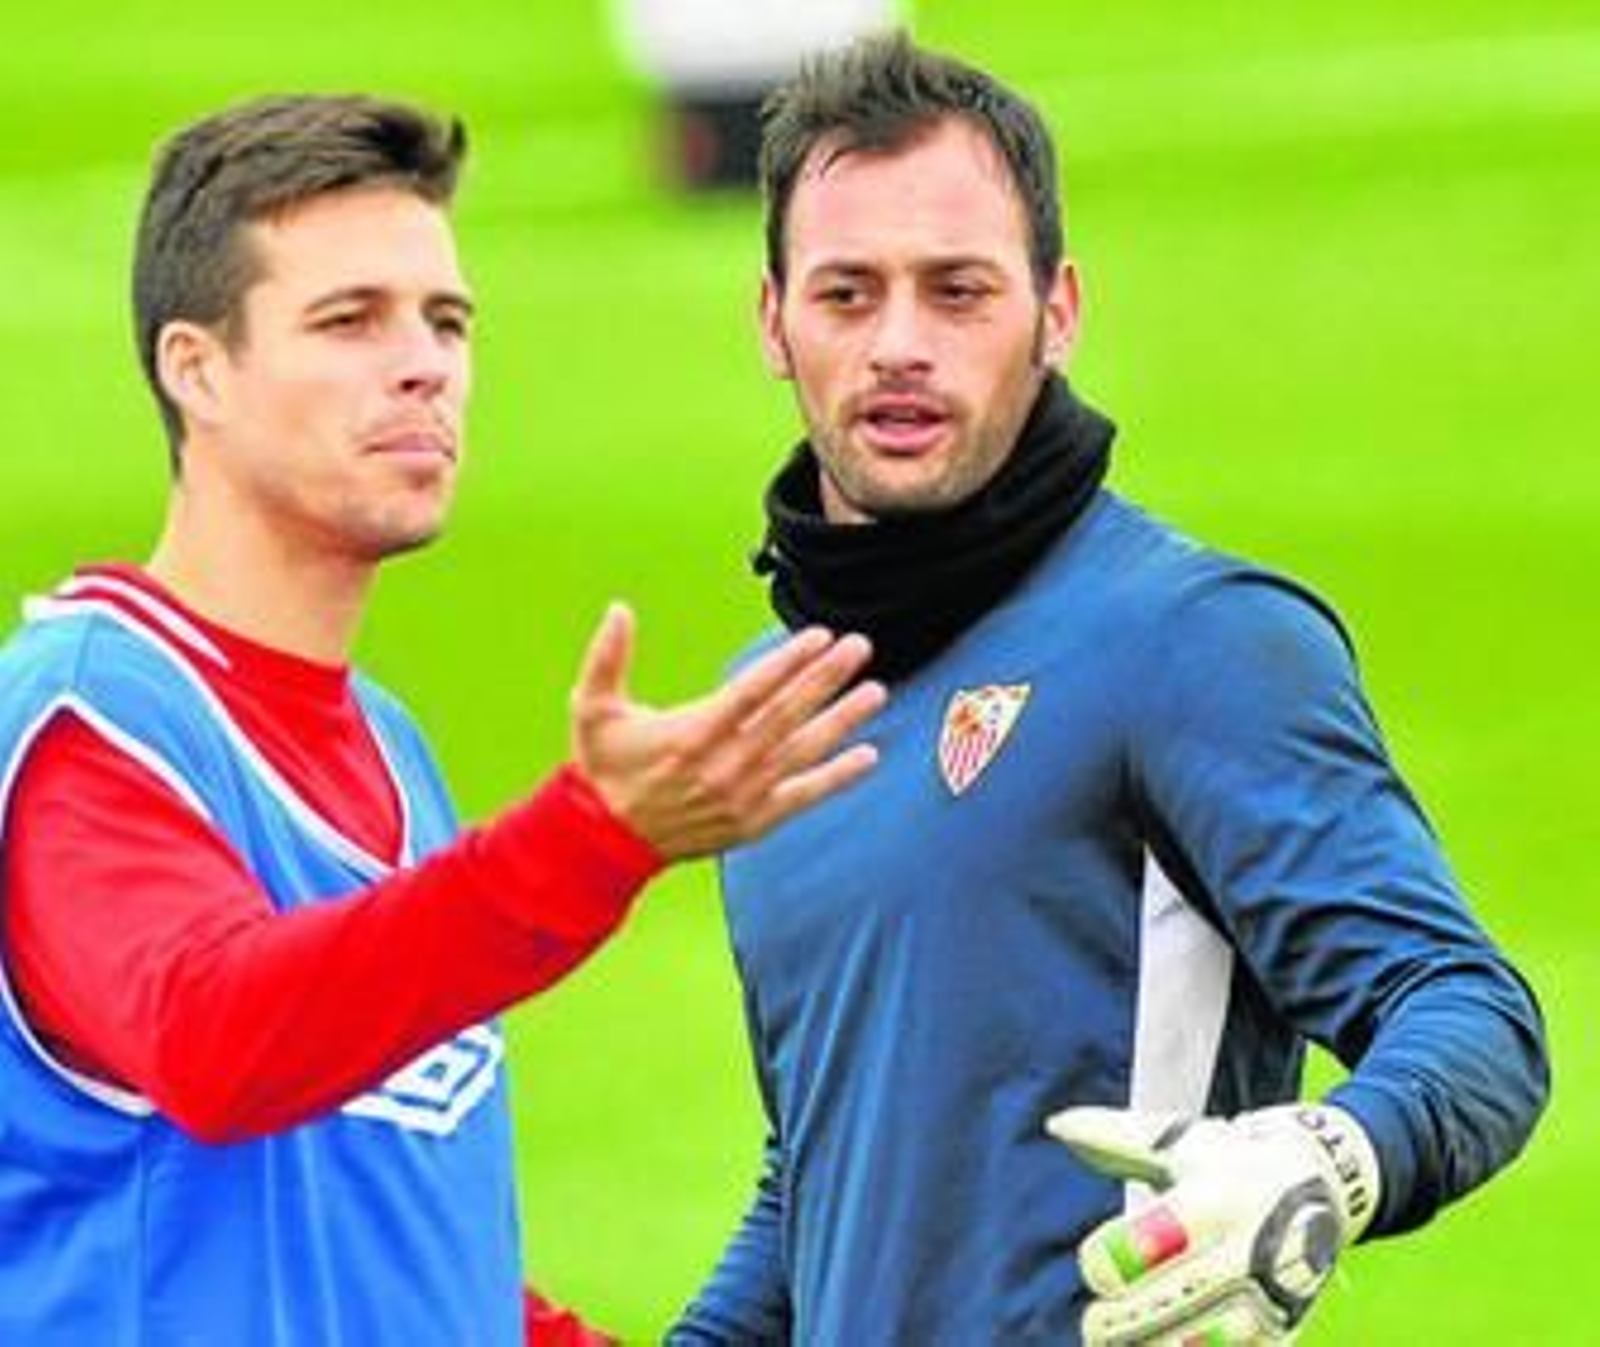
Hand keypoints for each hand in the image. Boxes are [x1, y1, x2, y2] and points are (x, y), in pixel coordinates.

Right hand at [570, 604, 885, 858]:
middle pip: (786, 714)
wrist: (606, 842)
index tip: (820, 636)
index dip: (788, 662)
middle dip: (826, 678)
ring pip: (802, 751)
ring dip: (842, 720)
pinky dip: (837, 777)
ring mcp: (743, 795)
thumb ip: (606, 657)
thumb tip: (618, 608)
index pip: (752, 690)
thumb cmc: (604, 766)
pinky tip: (868, 756)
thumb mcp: (592, 708)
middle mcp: (723, 765)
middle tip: (860, 646)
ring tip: (875, 692)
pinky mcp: (753, 821)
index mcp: (690, 733)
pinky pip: (803, 796)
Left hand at [1045, 1103, 1380, 1345]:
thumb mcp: (1178, 1140)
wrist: (1324, 1182)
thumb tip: (1057, 1125)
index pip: (1156, 1237)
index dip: (1112, 1256)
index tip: (1094, 1264)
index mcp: (1219, 1197)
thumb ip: (1116, 1137)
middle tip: (1095, 1327)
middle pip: (1179, 1300)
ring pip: (1211, 1344)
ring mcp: (1274, 1294)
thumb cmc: (1228, 1159)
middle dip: (1125, 1322)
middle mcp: (1252, 1248)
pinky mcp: (1285, 1330)